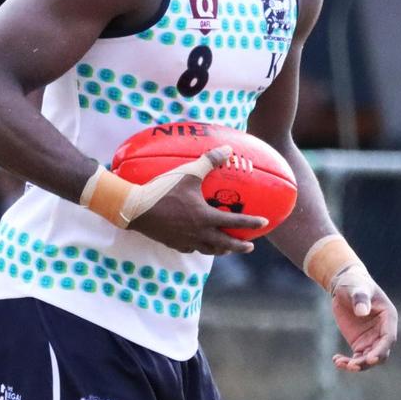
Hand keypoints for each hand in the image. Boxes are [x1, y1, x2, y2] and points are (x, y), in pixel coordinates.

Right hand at [126, 146, 268, 254]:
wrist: (136, 208)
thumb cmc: (163, 189)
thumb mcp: (187, 173)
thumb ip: (209, 161)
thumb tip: (228, 150)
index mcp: (206, 217)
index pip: (235, 222)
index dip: (251, 222)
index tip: (264, 222)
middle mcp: (199, 233)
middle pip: (225, 244)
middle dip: (240, 246)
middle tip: (250, 246)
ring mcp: (185, 241)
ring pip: (208, 250)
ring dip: (220, 249)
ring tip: (225, 248)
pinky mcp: (172, 243)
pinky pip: (190, 249)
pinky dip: (198, 247)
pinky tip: (196, 244)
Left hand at [329, 266, 397, 371]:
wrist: (344, 284)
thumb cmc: (354, 283)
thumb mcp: (357, 288)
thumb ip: (360, 298)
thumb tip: (361, 311)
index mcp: (388, 318)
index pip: (388, 338)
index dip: (381, 350)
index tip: (371, 358)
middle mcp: (383, 331)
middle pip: (380, 353)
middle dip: (368, 362)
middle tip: (352, 365)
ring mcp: (372, 339)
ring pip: (368, 359)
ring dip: (356, 364)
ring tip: (340, 363)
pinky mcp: (359, 342)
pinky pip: (357, 357)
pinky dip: (348, 361)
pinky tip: (336, 360)